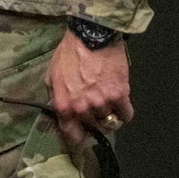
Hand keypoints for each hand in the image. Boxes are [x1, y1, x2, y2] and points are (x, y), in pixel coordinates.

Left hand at [48, 29, 132, 152]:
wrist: (92, 34)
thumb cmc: (70, 52)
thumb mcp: (52, 74)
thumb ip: (55, 97)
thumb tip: (60, 113)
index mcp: (65, 105)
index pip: (72, 136)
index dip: (78, 142)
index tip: (82, 142)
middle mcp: (83, 109)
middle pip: (94, 129)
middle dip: (94, 121)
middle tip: (96, 108)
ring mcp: (102, 103)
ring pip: (110, 122)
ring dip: (110, 115)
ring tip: (108, 101)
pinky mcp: (120, 95)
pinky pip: (126, 115)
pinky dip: (124, 111)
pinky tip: (121, 103)